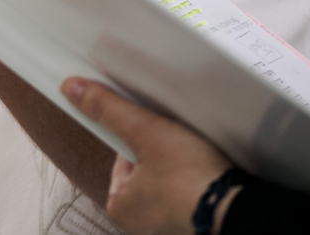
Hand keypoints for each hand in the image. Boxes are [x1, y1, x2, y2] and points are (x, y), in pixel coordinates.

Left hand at [63, 77, 230, 234]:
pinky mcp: (194, 226)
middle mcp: (140, 223)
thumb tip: (73, 89)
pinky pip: (192, 198)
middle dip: (164, 154)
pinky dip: (199, 186)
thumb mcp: (146, 132)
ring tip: (199, 157)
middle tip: (181, 142)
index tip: (157, 128)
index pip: (123, 159)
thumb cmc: (191, 180)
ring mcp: (168, 226)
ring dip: (184, 170)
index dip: (140, 137)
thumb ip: (109, 109)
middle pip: (148, 172)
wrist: (236, 211)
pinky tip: (210, 174)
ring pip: (172, 185)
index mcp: (120, 205)